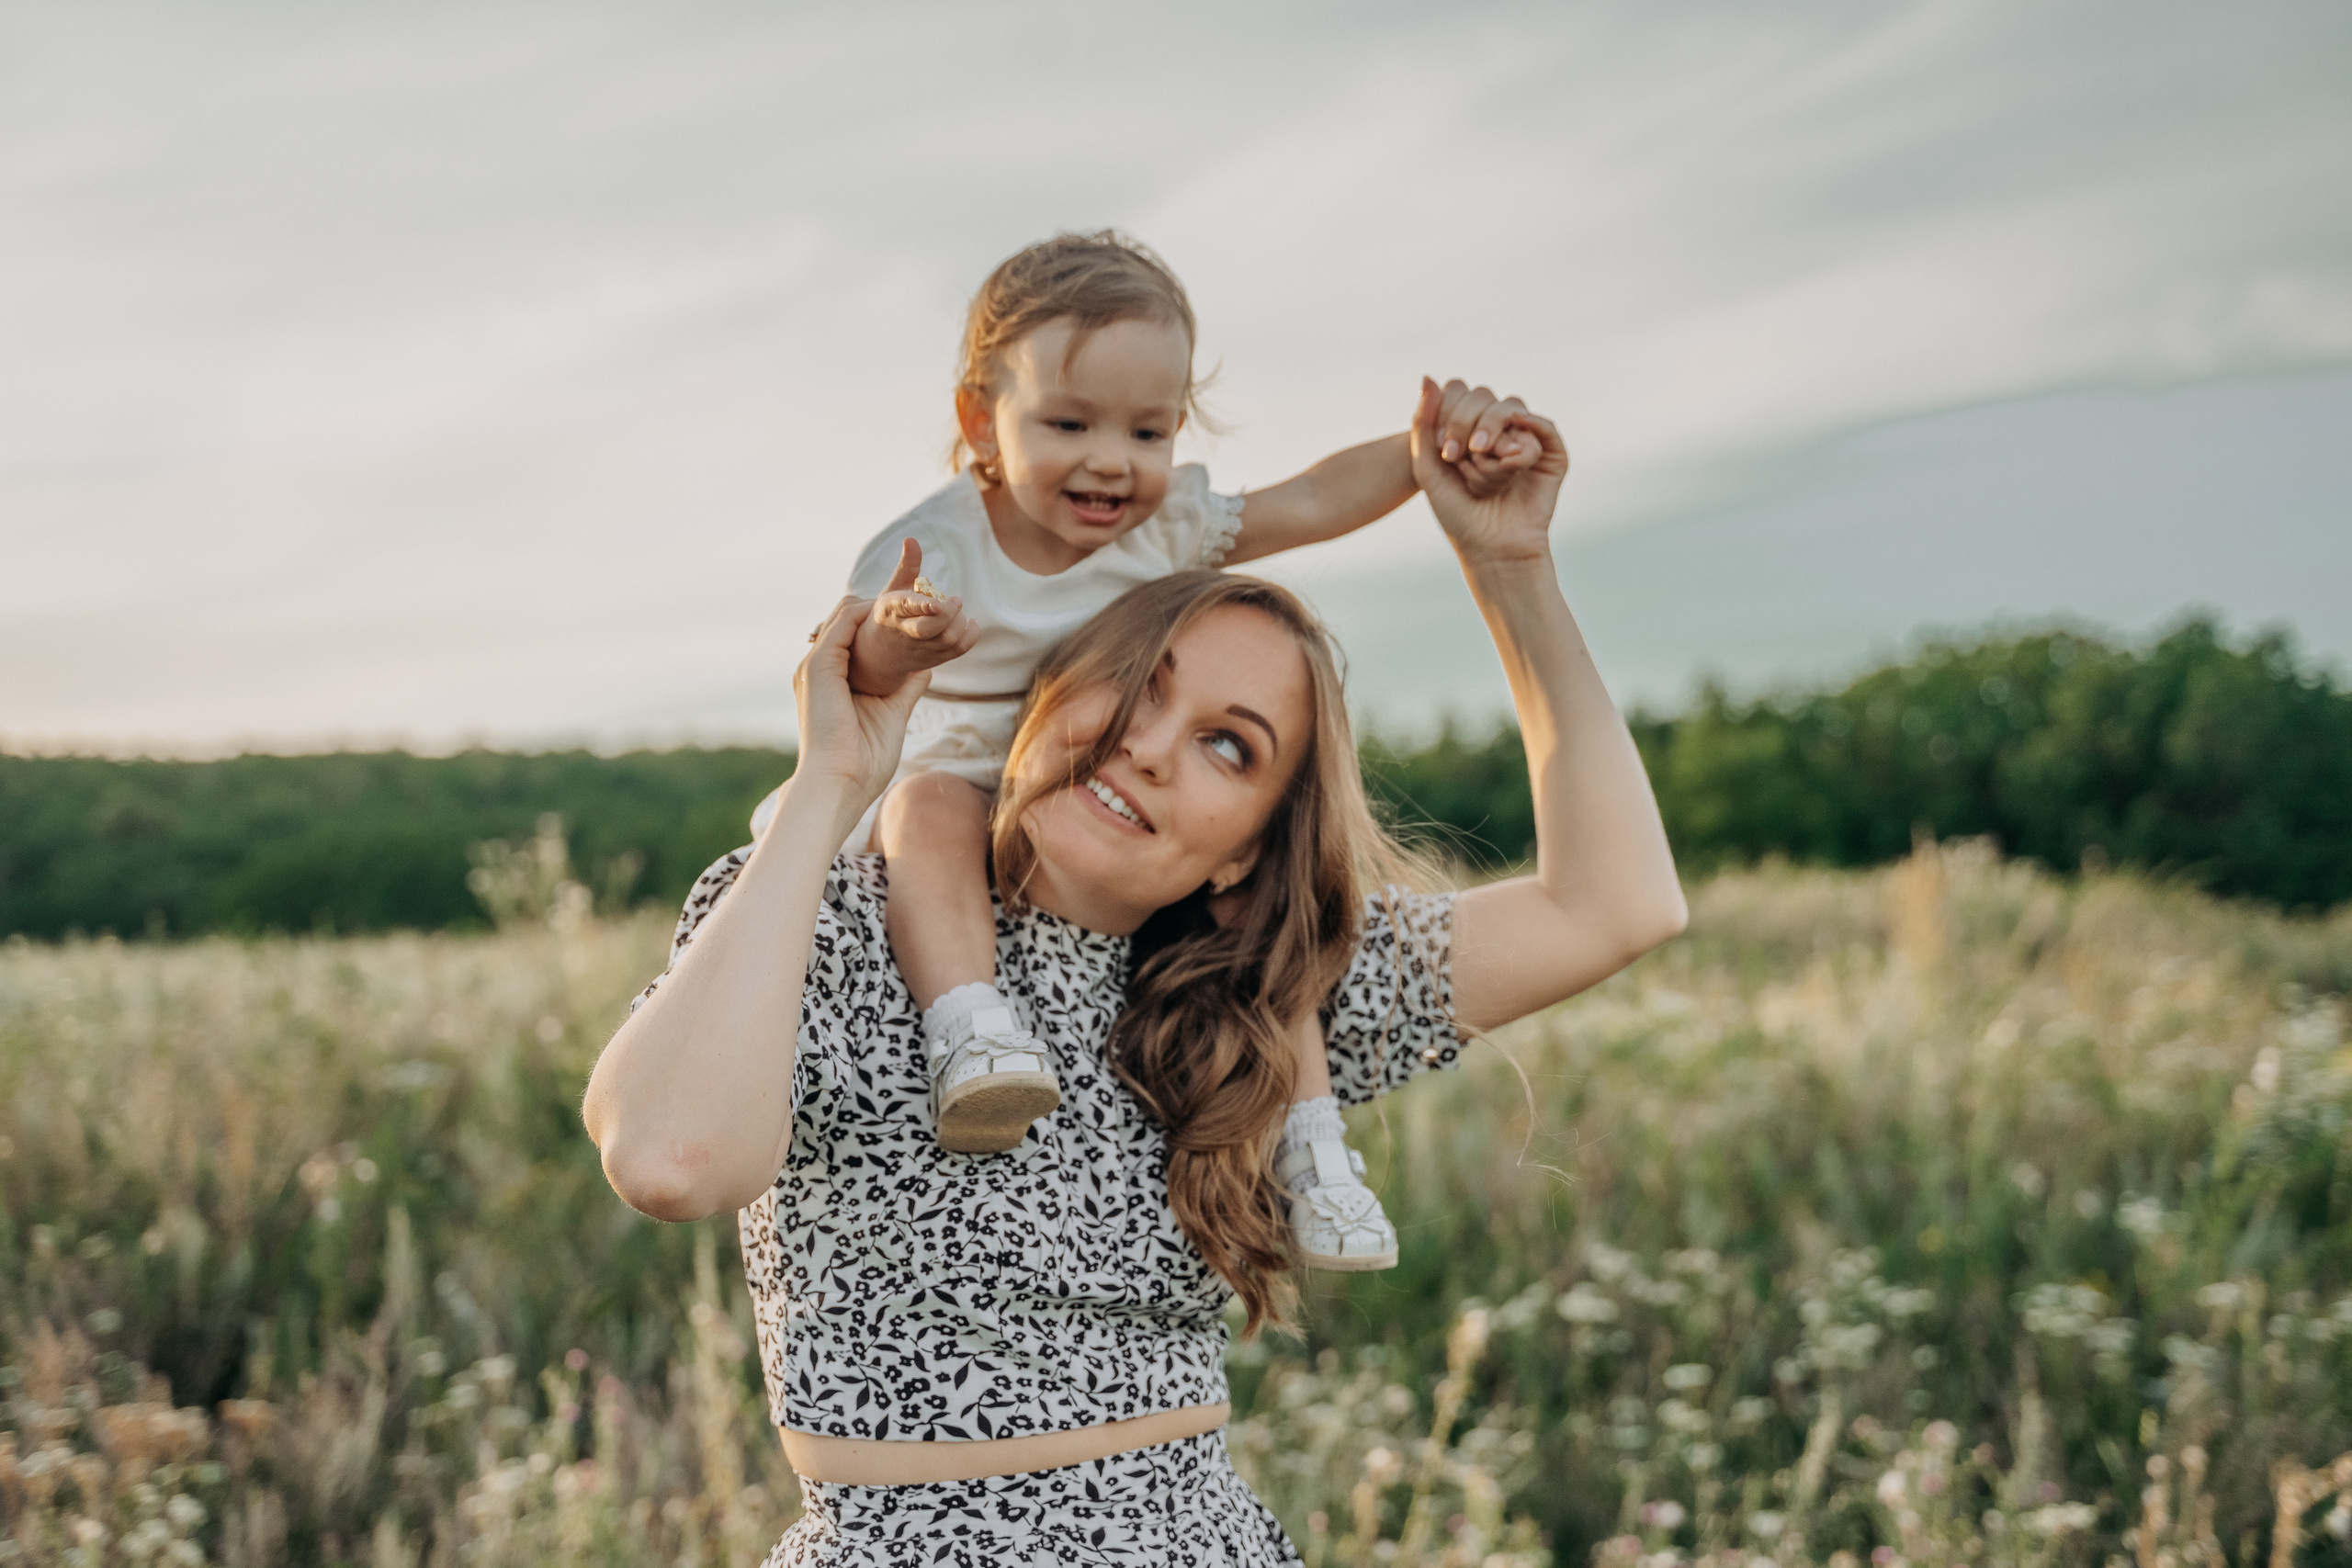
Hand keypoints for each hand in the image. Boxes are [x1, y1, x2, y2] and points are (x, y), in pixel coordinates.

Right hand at [793, 594, 930, 815]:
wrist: (840, 784)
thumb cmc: (864, 763)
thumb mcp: (891, 714)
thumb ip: (904, 689)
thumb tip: (925, 669)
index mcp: (831, 682)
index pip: (853, 637)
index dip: (881, 624)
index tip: (913, 615)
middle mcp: (819, 671)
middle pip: (847, 620)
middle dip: (880, 606)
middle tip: (915, 596)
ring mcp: (815, 667)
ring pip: (844, 615)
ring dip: (878, 604)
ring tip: (911, 596)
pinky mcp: (818, 667)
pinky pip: (843, 623)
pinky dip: (868, 613)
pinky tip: (896, 611)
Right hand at [849, 539, 978, 696]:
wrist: (879, 654)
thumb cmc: (891, 614)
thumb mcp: (893, 589)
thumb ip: (907, 566)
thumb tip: (911, 539)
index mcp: (891, 610)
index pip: (907, 608)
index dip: (923, 606)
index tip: (938, 603)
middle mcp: (904, 632)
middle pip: (928, 629)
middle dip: (947, 615)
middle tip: (956, 600)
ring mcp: (920, 649)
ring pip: (946, 639)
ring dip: (959, 622)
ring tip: (957, 611)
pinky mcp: (933, 659)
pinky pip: (957, 650)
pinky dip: (970, 636)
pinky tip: (971, 623)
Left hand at [1411, 376, 1568, 564]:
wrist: (1490, 548)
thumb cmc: (1457, 511)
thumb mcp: (1427, 467)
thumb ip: (1423, 422)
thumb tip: (1428, 377)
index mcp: (1469, 425)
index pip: (1459, 391)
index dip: (1449, 415)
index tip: (1443, 452)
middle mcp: (1498, 426)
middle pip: (1483, 398)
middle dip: (1465, 427)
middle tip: (1458, 458)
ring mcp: (1525, 437)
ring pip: (1510, 411)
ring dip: (1492, 445)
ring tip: (1486, 477)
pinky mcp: (1551, 453)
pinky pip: (1543, 427)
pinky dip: (1526, 437)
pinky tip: (1513, 457)